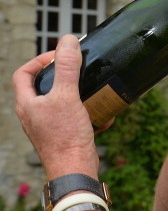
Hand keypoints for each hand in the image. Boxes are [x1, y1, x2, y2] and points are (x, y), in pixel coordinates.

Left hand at [13, 35, 98, 179]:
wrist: (75, 169)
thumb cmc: (65, 136)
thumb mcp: (67, 96)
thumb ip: (67, 68)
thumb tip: (68, 41)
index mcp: (27, 103)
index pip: (23, 73)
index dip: (38, 61)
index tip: (59, 56)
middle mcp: (34, 114)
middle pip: (44, 86)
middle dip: (64, 77)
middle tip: (80, 71)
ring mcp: (48, 126)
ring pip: (62, 102)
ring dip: (80, 95)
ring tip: (94, 91)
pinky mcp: (63, 135)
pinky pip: (74, 118)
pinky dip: (88, 114)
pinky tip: (101, 115)